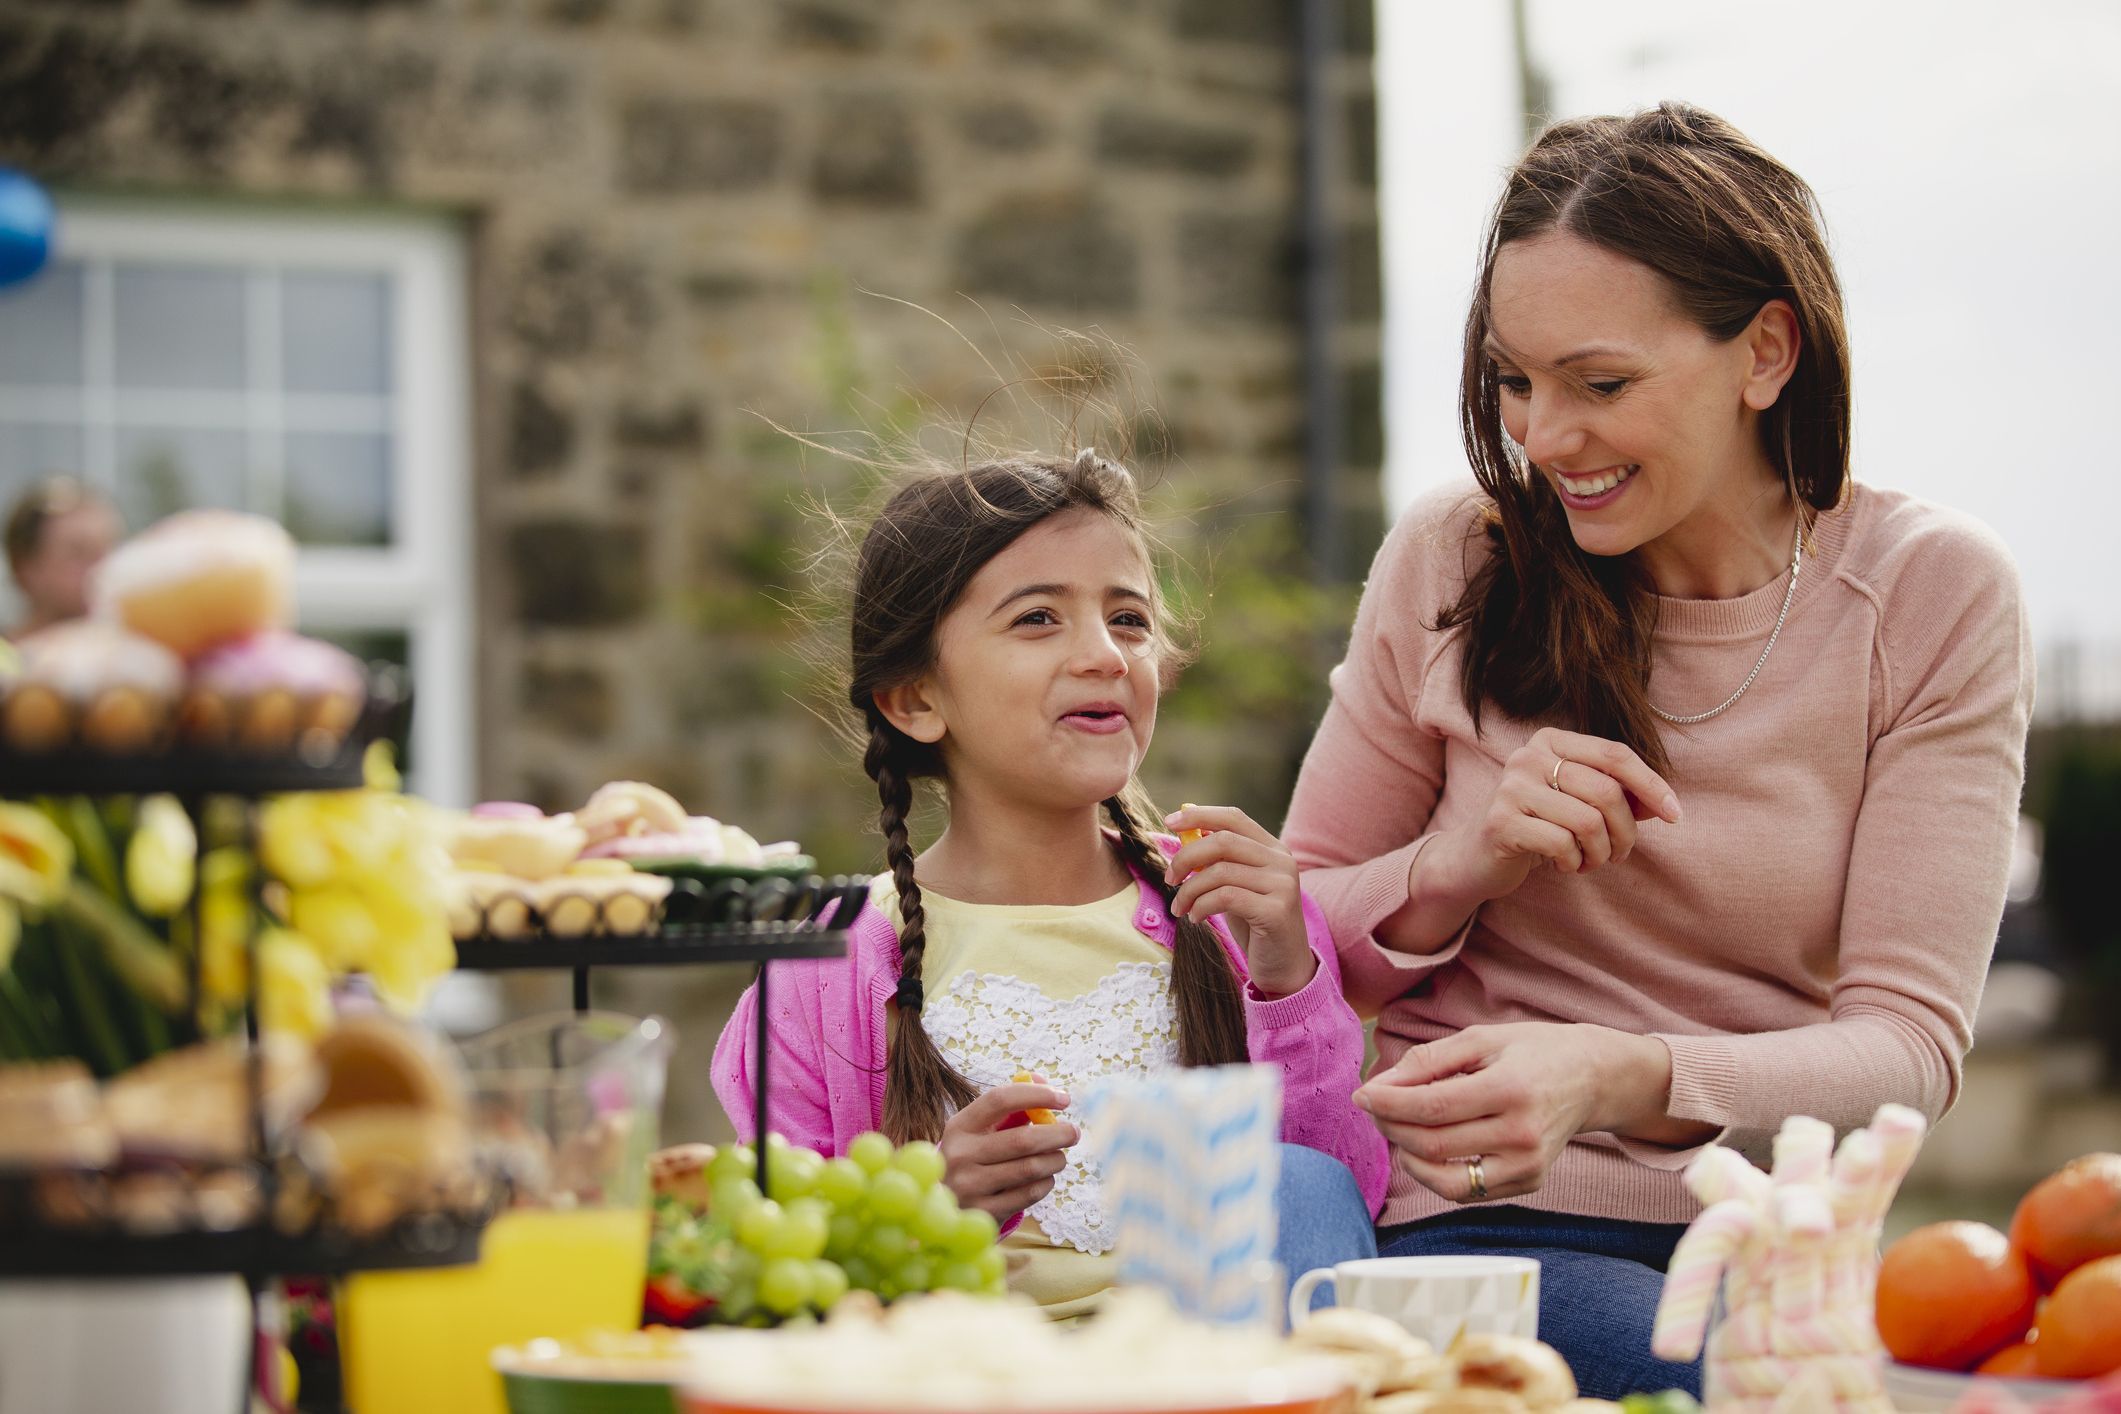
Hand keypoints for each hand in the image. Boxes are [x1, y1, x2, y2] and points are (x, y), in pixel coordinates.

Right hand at [939, 1080, 1078, 1221]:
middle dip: (1058, 1134)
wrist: (944, 1204)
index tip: (1064, 1098)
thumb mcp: (979, 1130)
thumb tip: (1043, 1080)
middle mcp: (961, 1155)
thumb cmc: (972, 1157)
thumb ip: (1010, 1107)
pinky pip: (1029, 1194)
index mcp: (959, 1126)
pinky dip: (1046, 1183)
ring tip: (1059, 1156)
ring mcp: (970, 1187)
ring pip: (1030, 1168)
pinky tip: (1045, 1177)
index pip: (1000, 1100)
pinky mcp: (984, 1213)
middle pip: (1023, 1139)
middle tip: (1073, 1132)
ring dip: (1055, 1160)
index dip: (1036, 1095)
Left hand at [1163, 804, 1316, 997]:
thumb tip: (1182, 835)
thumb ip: (1216, 861)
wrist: (1284, 966)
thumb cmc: (1254, 924)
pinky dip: (1201, 906)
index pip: (1233, 817)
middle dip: (1186, 857)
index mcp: (1273, 849)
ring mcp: (1283, 885)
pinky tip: (1196, 918)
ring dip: (1189, 891)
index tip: (1169, 822)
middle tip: (1169, 879)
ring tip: (1180, 908)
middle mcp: (1282, 861)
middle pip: (1223, 841)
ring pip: (1220, 872)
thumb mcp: (1234, 887)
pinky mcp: (1277, 911)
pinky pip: (1225, 897)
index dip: (1199, 816)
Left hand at [1354, 1022, 1669, 1201]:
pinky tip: (1428, 1145)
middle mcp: (1522, 1135)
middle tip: (1375, 1106)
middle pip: (1433, 1145)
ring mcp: (1527, 1166)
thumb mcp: (1481, 1038)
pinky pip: (1465, 1190)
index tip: (1361, 1094)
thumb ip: (1427, 1061)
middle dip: (1391, 1126)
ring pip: (1445, 1179)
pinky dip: (1436, 1172)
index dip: (1388, 1104)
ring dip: (1408, 1155)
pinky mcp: (1528, 1183)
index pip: (1432, 1108)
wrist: (1593, 1079)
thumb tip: (1378, 1087)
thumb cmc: (1532, 1052)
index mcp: (1511, 1090)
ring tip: (1398, 1127)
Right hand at [1430, 728, 1681, 904]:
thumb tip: (1664, 805)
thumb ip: (1619, 797)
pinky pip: (1562, 845)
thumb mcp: (1579, 804)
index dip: (1651, 784)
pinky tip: (1565, 866)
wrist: (1479, 857)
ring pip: (1588, 821)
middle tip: (1620, 854)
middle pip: (1605, 791)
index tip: (1674, 815)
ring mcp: (1510, 788)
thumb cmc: (1540, 827)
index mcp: (1550, 740)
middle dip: (1625, 831)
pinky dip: (1574, 863)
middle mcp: (1527, 756)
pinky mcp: (1500, 822)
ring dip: (1601, 853)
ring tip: (1591, 862)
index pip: (1614, 754)